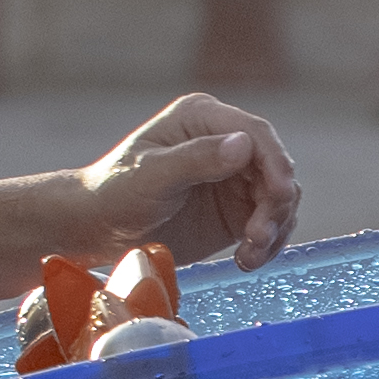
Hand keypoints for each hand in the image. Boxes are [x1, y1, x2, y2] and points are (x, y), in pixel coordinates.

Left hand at [74, 94, 304, 272]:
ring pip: (279, 198)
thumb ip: (196, 158)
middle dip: (275, 205)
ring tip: (250, 253)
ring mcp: (233, 177)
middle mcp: (224, 143)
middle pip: (275, 168)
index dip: (276, 163)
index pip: (256, 134)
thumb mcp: (151, 175)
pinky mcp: (237, 209)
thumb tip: (243, 145)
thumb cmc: (113, 193)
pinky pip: (270, 222)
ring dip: (274, 228)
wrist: (98, 228)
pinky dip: (268, 243)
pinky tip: (247, 259)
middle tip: (257, 237)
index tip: (280, 196)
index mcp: (202, 119)